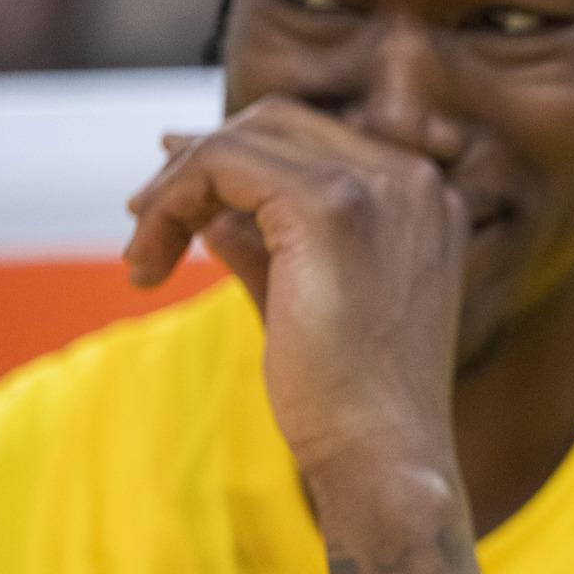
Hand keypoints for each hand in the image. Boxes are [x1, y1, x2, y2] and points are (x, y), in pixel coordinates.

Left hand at [124, 96, 467, 503]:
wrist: (384, 452)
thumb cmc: (353, 397)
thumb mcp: (310, 298)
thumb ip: (267, 243)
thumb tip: (208, 210)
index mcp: (427, 199)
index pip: (316, 138)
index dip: (236, 155)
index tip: (173, 197)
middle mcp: (414, 180)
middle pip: (280, 121)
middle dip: (202, 160)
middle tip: (147, 217)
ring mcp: (379, 187)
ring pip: (246, 136)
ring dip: (177, 185)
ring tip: (146, 250)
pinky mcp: (331, 207)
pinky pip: (221, 164)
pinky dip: (172, 203)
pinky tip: (150, 264)